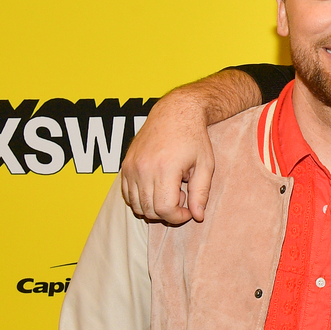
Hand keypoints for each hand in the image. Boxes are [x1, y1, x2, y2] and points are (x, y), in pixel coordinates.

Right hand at [120, 89, 216, 224]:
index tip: (190, 211)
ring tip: (171, 190)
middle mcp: (143, 168)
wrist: (174, 113)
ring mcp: (131, 167)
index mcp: (165, 168)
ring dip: (154, 207)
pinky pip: (127, 195)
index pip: (165, 209)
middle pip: (150, 210)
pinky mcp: (125, 165)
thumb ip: (201, 193)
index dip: (179, 217)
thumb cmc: (193, 138)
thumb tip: (198, 216)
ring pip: (137, 205)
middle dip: (168, 213)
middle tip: (183, 196)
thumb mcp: (205, 166)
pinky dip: (141, 200)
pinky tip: (157, 187)